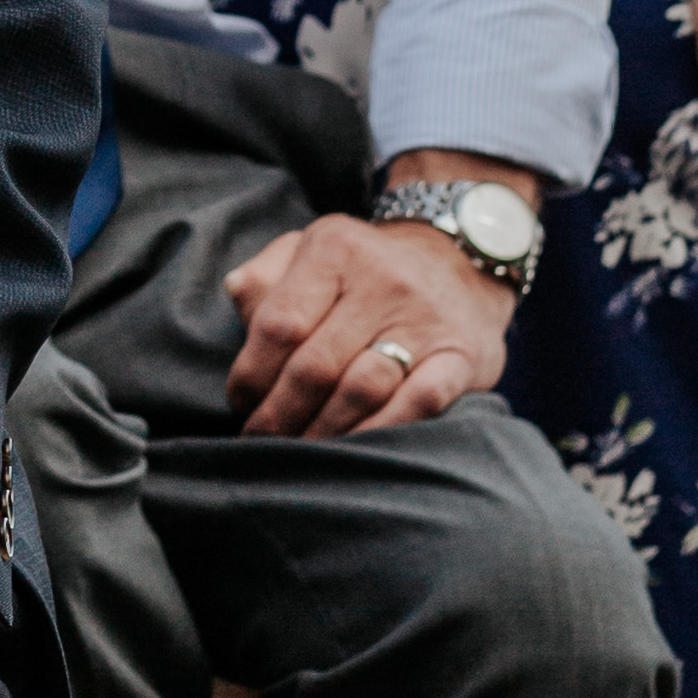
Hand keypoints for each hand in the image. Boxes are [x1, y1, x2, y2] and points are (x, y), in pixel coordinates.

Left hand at [224, 191, 517, 438]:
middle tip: (263, 439)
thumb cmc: (363, 270)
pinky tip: (356, 450)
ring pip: (361, 389)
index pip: (279, 324)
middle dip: (279, 413)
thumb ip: (266, 275)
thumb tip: (235, 297)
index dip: (251, 374)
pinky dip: (381, 432)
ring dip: (323, 431)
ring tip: (301, 450)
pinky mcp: (462, 357)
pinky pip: (418, 404)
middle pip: (316, 365)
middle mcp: (383, 280)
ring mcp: (426, 320)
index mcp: (334, 248)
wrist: (460, 264)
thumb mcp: (310, 250)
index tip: (241, 402)